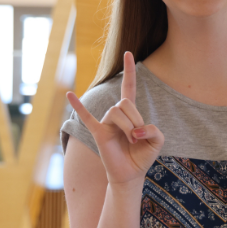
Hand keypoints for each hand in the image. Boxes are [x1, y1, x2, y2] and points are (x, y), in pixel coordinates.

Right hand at [67, 51, 163, 184]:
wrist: (130, 174)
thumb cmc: (142, 155)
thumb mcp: (158, 141)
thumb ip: (154, 130)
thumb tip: (135, 130)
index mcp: (130, 112)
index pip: (128, 87)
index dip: (130, 70)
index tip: (129, 53)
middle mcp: (116, 114)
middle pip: (125, 102)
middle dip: (136, 119)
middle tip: (137, 137)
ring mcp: (106, 122)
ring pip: (116, 111)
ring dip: (128, 127)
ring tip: (130, 141)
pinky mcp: (99, 133)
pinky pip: (87, 117)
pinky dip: (78, 106)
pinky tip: (69, 94)